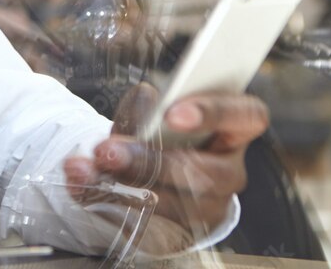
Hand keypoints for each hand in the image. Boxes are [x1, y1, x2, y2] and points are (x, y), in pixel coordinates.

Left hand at [63, 85, 268, 249]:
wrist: (154, 177)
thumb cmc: (164, 135)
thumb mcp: (156, 113)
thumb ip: (151, 106)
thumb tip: (145, 98)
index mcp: (233, 130)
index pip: (246, 115)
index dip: (213, 113)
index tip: (173, 114)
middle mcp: (228, 172)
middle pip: (201, 172)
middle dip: (149, 161)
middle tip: (107, 151)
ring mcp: (209, 208)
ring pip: (172, 205)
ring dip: (121, 187)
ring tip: (85, 170)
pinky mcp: (180, 232)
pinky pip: (147, 226)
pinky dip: (108, 203)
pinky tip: (84, 187)